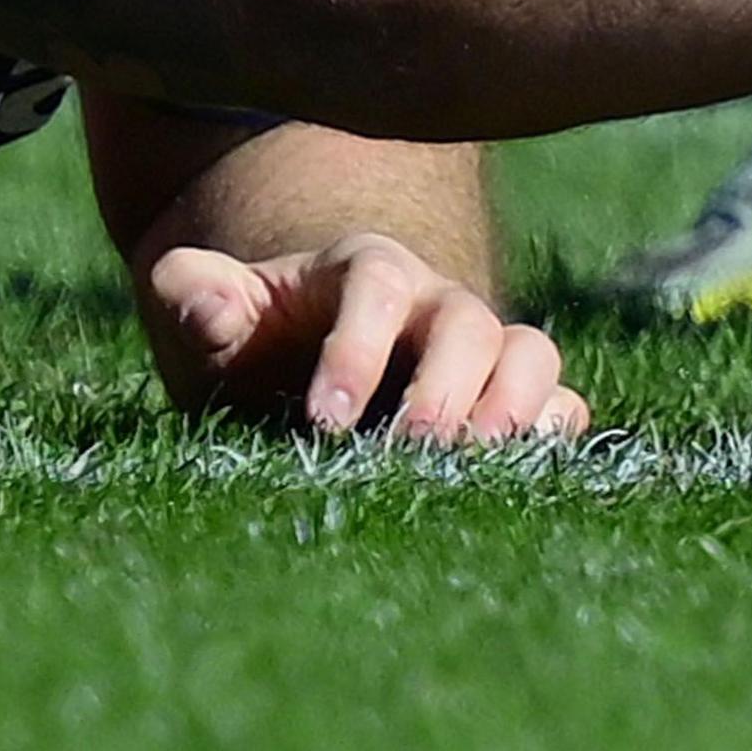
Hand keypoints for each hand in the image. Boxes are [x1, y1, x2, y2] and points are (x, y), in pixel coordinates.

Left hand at [138, 232, 589, 442]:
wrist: (293, 366)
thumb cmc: (251, 338)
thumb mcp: (208, 308)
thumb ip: (190, 291)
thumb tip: (204, 307)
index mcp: (363, 271)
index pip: (377, 287)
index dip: (358, 349)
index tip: (322, 422)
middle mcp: (435, 303)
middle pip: (467, 321)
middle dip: (443, 389)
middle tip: (410, 452)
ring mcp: (483, 350)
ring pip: (531, 353)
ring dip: (514, 409)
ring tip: (474, 468)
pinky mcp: (512, 401)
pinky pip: (560, 405)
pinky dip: (554, 436)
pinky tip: (521, 479)